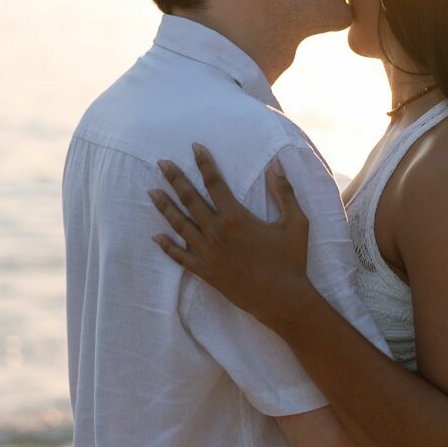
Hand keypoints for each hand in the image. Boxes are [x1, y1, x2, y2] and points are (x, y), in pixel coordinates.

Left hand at [150, 146, 314, 328]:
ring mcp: (208, 254)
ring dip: (165, 207)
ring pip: (180, 225)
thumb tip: (276, 165)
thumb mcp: (296, 223)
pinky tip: (155, 237)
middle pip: (190, 200)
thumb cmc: (291, 260)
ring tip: (151, 192)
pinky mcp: (206, 272)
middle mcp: (217, 233)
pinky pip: (181, 257)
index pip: (215, 183)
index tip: (194, 147)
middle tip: (161, 163)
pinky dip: (167, 247)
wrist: (282, 299)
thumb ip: (284, 192)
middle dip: (175, 179)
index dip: (204, 163)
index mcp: (236, 218)